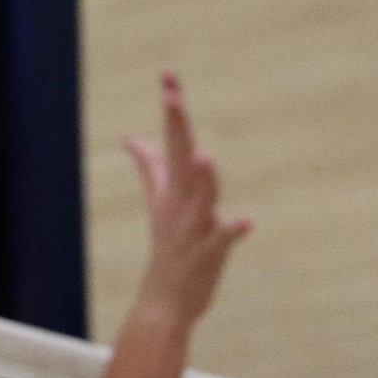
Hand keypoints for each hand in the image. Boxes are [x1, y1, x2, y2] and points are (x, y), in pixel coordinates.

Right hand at [123, 72, 250, 328]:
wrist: (165, 301)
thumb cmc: (168, 250)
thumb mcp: (158, 203)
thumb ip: (150, 168)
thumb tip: (131, 138)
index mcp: (172, 188)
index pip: (172, 139)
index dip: (172, 107)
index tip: (168, 75)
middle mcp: (181, 201)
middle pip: (181, 155)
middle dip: (177, 124)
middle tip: (171, 95)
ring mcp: (194, 226)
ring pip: (200, 195)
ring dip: (202, 178)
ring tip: (202, 157)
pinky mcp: (209, 251)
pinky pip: (222, 238)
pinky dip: (231, 229)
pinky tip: (245, 222)